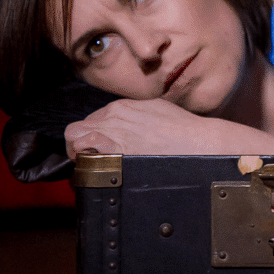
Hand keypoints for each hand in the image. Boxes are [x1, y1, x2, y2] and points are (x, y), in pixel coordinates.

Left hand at [66, 97, 271, 155]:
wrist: (200, 143)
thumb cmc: (187, 134)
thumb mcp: (160, 114)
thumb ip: (139, 119)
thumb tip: (133, 130)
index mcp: (125, 106)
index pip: (94, 119)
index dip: (94, 136)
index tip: (102, 149)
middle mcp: (114, 114)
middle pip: (79, 126)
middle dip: (81, 143)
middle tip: (91, 159)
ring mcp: (112, 129)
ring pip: (73, 135)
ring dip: (78, 150)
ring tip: (90, 164)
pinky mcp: (112, 144)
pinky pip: (81, 147)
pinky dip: (81, 158)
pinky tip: (94, 167)